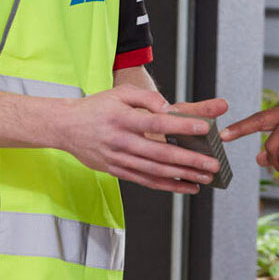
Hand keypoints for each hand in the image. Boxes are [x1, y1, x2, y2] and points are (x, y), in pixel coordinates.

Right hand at [57, 85, 221, 193]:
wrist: (66, 127)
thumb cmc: (96, 107)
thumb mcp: (119, 93)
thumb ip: (146, 97)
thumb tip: (169, 108)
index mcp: (123, 118)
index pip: (157, 122)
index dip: (182, 125)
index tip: (204, 127)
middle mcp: (121, 141)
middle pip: (160, 153)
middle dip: (190, 160)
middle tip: (213, 163)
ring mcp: (118, 159)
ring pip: (155, 171)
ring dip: (182, 176)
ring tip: (205, 177)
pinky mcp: (117, 171)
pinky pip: (145, 181)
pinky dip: (166, 186)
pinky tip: (185, 186)